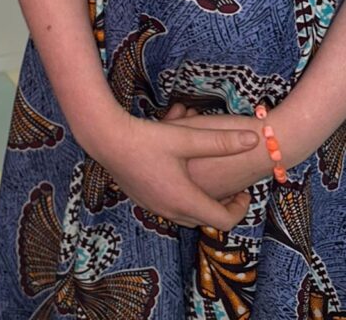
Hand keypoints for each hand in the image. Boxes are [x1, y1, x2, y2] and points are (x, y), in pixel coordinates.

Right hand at [93, 112, 257, 229]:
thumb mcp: (185, 137)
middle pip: (206, 220)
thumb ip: (220, 141)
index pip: (224, 221)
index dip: (240, 209)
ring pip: (187, 215)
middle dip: (222, 206)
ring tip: (207, 182)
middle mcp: (170, 210)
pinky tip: (179, 176)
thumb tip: (253, 140)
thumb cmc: (145, 138)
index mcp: (184, 199)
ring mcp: (153, 207)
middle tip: (230, 188)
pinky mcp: (141, 200)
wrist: (105, 139)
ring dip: (201, 202)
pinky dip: (182, 199)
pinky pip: (170, 208)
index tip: (244, 192)